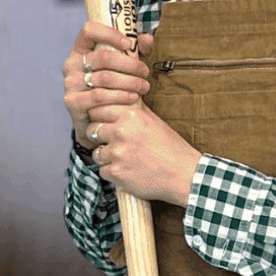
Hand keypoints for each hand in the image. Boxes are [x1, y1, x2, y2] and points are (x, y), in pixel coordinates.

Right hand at [63, 22, 155, 147]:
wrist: (98, 120)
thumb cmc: (112, 88)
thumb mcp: (123, 67)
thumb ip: (136, 50)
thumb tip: (147, 38)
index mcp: (81, 50)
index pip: (89, 30)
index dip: (110, 33)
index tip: (129, 43)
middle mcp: (71, 64)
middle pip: (103, 56)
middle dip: (130, 64)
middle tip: (145, 72)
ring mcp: (70, 83)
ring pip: (105, 78)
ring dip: (130, 82)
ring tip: (144, 87)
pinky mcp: (72, 102)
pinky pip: (99, 97)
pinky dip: (120, 96)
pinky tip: (133, 98)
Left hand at [85, 101, 200, 206]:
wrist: (184, 175)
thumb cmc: (172, 148)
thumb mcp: (156, 122)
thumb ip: (136, 111)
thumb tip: (123, 100)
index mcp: (131, 115)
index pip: (98, 110)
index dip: (101, 118)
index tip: (107, 125)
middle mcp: (121, 131)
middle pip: (92, 130)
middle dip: (101, 138)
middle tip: (117, 144)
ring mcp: (117, 153)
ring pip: (97, 153)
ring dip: (107, 157)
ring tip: (128, 160)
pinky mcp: (116, 172)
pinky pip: (103, 171)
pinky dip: (114, 173)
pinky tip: (130, 171)